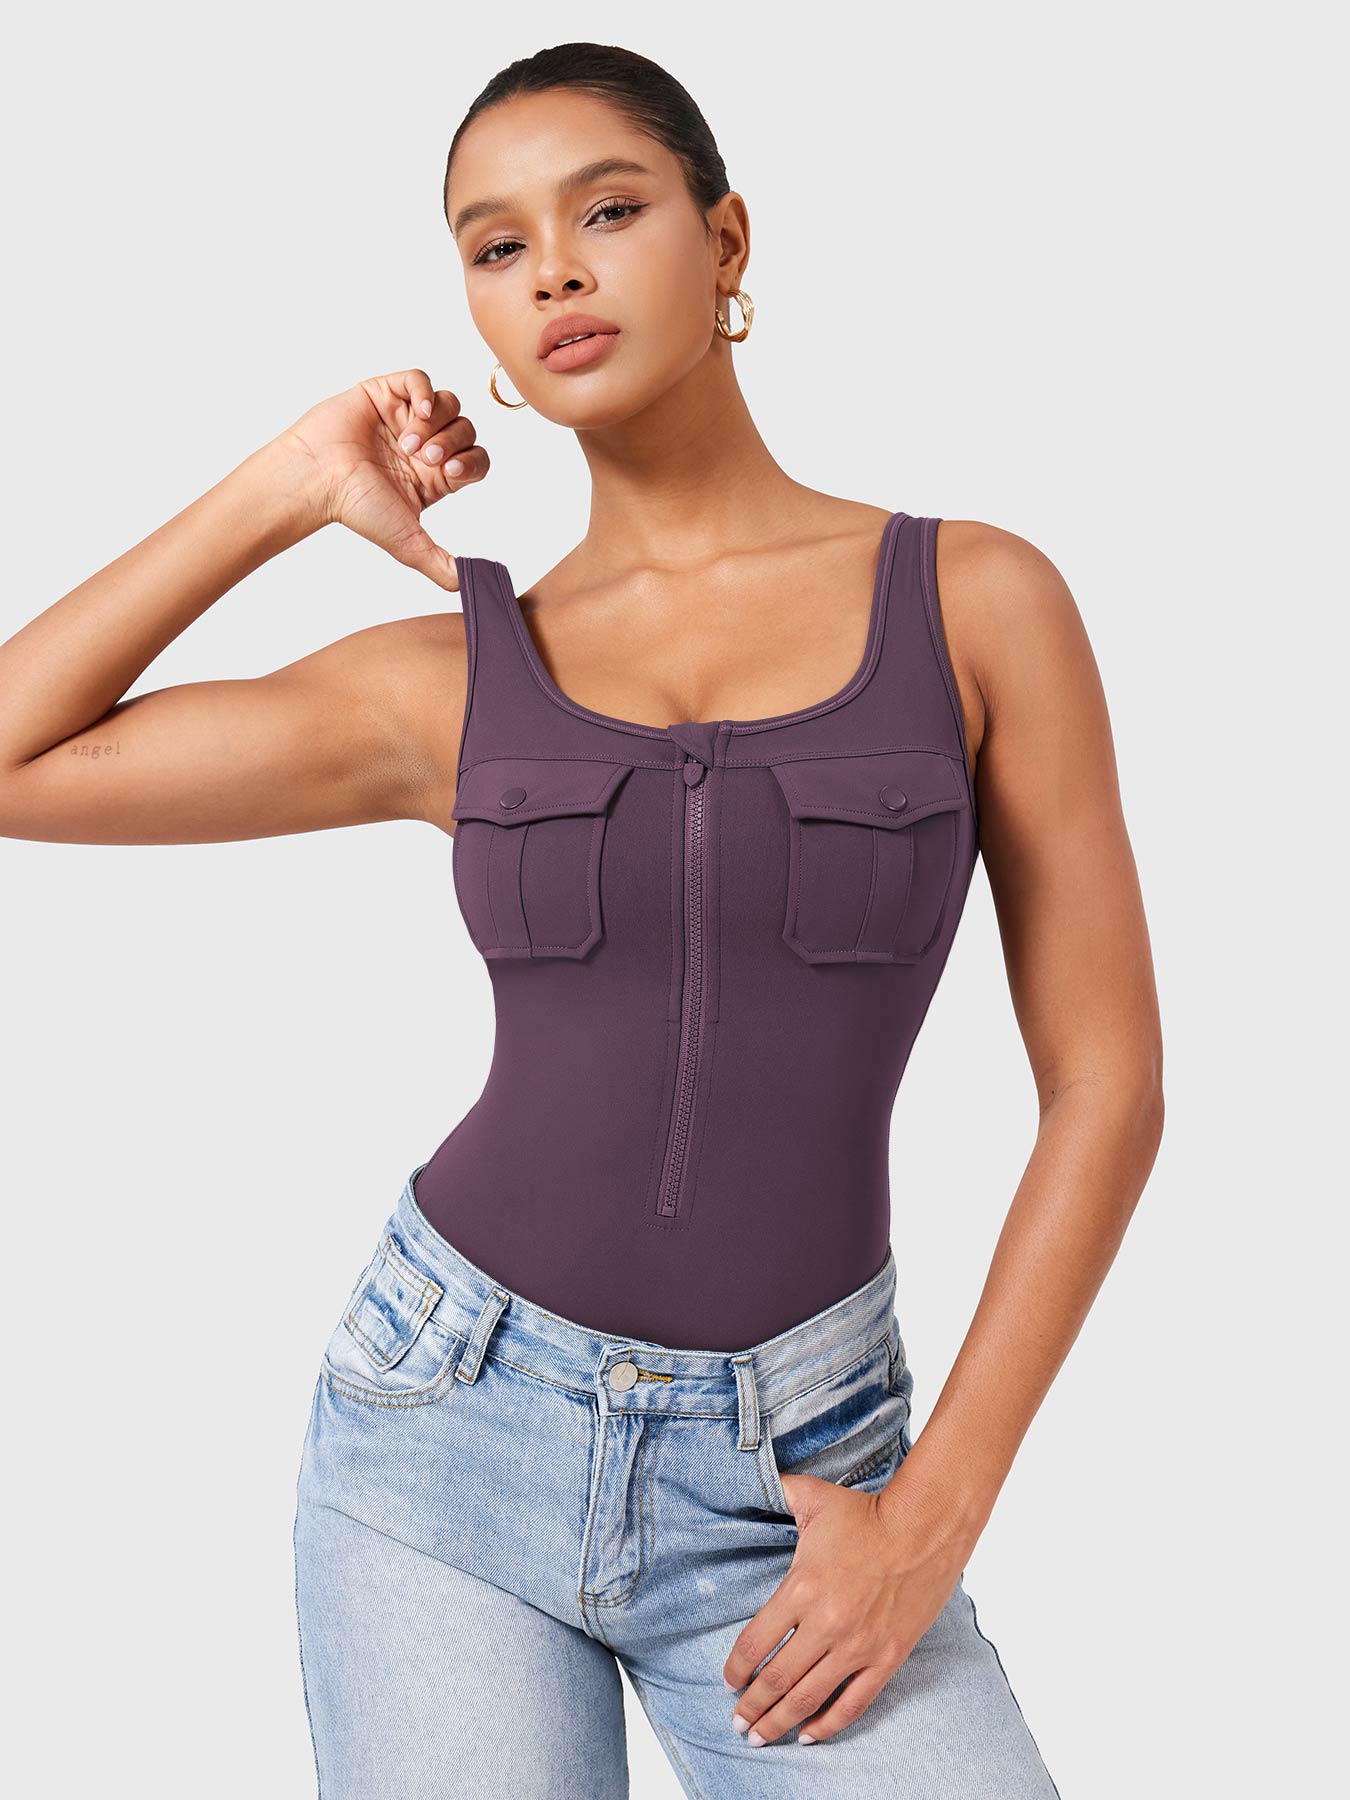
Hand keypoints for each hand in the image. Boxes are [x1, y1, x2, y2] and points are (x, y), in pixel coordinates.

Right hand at [278, 369, 488, 591]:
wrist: (319, 480)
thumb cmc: (355, 508)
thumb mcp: (409, 544)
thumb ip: (441, 565)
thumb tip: (472, 588)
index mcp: (433, 476)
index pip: (476, 460)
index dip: (473, 463)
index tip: (450, 476)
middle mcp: (423, 445)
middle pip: (466, 429)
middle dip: (452, 443)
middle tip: (424, 458)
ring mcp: (404, 417)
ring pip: (449, 404)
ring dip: (437, 422)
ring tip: (408, 442)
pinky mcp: (385, 394)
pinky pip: (420, 379)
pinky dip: (425, 392)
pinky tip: (416, 412)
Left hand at [721, 1467, 968, 1747]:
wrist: (924, 1528)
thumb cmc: (866, 1513)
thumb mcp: (813, 1497)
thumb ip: (777, 1490)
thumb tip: (751, 1477)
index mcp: (801, 1589)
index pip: (755, 1643)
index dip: (736, 1670)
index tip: (728, 1682)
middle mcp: (826, 1624)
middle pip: (777, 1679)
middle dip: (751, 1707)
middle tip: (737, 1722)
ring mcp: (857, 1646)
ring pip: (809, 1698)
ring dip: (780, 1722)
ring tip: (760, 1737)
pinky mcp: (886, 1658)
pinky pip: (853, 1704)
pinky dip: (828, 1725)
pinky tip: (809, 1735)